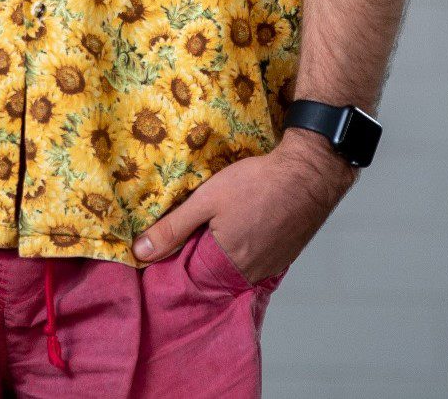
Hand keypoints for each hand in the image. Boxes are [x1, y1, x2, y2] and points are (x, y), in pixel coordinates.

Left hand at [130, 131, 357, 283]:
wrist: (308, 173)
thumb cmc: (256, 183)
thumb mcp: (207, 199)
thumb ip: (172, 227)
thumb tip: (139, 251)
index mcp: (227, 264)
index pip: (193, 274)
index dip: (181, 256)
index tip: (173, 240)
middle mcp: (251, 273)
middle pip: (216, 270)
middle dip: (204, 252)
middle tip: (199, 225)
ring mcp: (272, 265)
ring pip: (238, 264)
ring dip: (228, 248)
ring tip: (223, 222)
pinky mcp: (286, 254)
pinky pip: (258, 258)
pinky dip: (249, 245)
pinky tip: (246, 222)